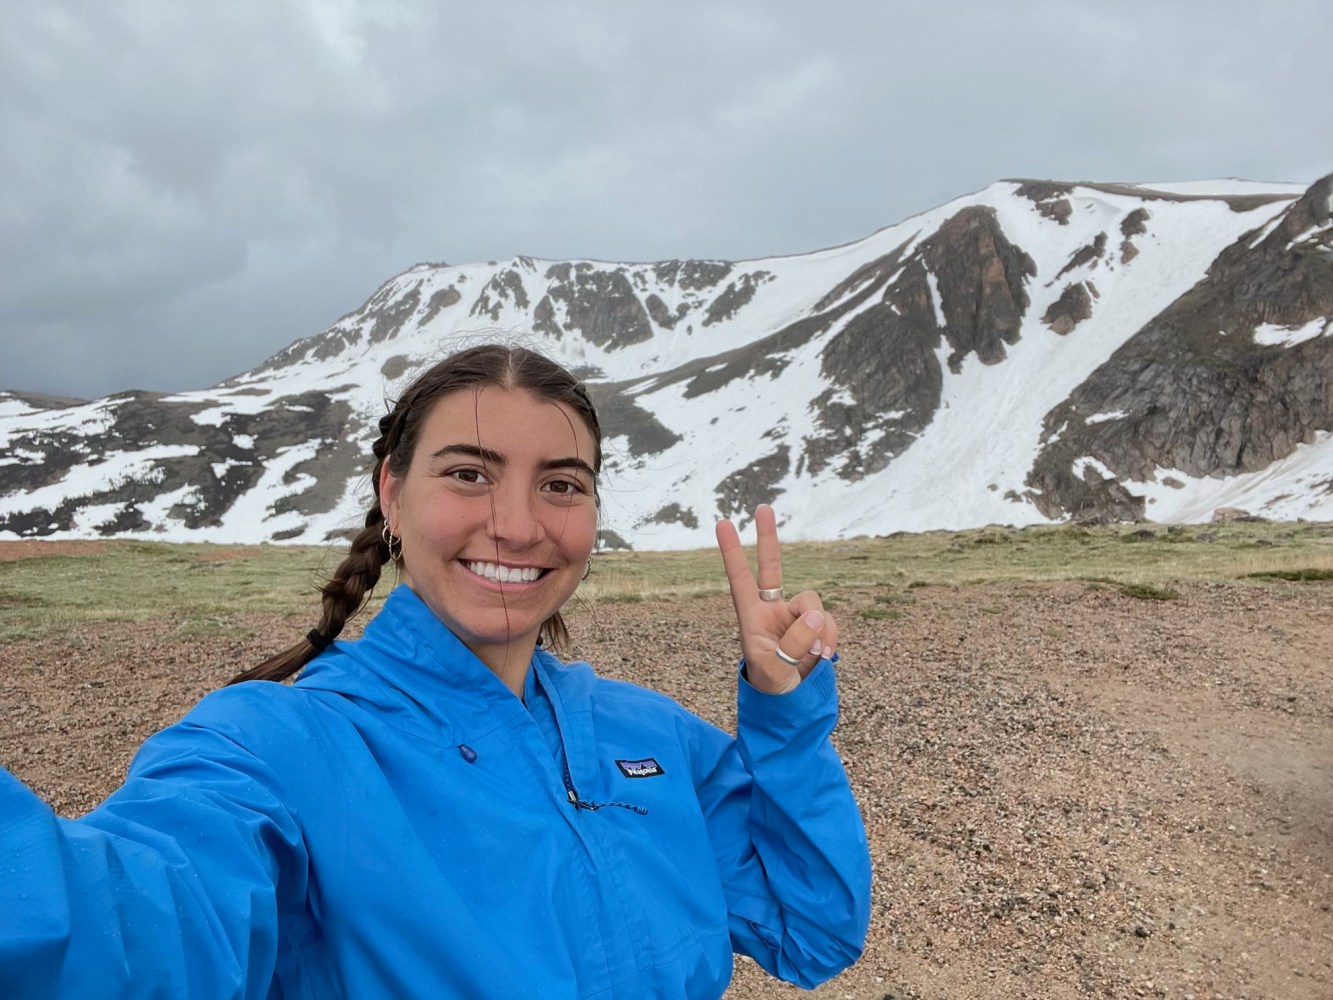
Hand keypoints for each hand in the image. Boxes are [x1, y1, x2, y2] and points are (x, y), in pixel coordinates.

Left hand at [714, 504, 838, 694]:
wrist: (792, 700)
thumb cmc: (772, 684)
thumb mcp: (774, 669)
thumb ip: (792, 643)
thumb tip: (816, 616)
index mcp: (751, 616)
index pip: (740, 578)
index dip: (733, 552)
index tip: (722, 522)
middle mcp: (773, 609)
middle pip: (772, 567)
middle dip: (768, 538)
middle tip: (761, 508)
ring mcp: (797, 616)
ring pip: (813, 604)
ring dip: (818, 628)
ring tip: (813, 655)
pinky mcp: (818, 627)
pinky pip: (829, 623)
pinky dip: (830, 638)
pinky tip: (823, 656)